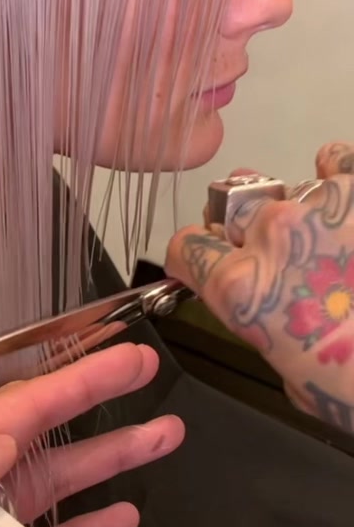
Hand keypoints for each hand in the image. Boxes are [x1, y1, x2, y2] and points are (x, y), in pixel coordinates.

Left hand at [0, 342, 183, 526]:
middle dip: (90, 400)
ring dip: (107, 457)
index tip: (117, 359)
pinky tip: (128, 510)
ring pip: (55, 482)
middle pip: (34, 437)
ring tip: (164, 434)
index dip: (64, 382)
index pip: (3, 415)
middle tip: (145, 371)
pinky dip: (93, 519)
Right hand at [166, 141, 353, 432]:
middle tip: (292, 266)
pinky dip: (337, 173)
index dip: (200, 257)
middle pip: (237, 215)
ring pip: (288, 191)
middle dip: (254, 236)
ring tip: (333, 244)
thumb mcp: (288, 368)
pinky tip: (345, 199)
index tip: (211, 264)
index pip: (188, 246)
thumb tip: (264, 300)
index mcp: (240, 286)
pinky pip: (335, 158)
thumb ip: (262, 319)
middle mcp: (272, 234)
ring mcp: (321, 204)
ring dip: (301, 213)